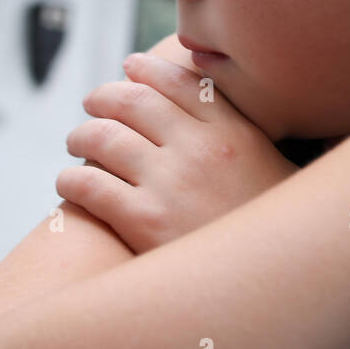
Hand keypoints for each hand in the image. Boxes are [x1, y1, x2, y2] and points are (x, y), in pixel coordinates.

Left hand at [57, 51, 298, 253]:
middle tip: (92, 103)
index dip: (148, 70)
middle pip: (136, 102)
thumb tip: (224, 122)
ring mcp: (172, 183)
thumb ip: (251, 144)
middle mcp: (202, 149)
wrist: (272, 282)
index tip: (130, 66)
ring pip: (104, 138)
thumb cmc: (275, 236)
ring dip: (81, 135)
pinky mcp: (145, 222)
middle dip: (105, 97)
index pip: (181, 82)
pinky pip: (90, 186)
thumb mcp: (282, 174)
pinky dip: (70, 180)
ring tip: (75, 141)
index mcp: (236, 132)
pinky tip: (67, 184)